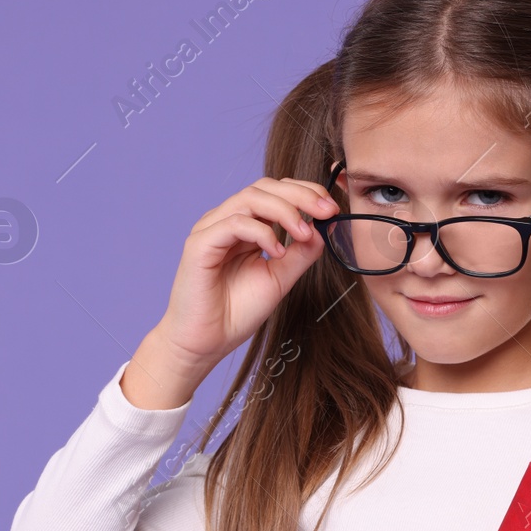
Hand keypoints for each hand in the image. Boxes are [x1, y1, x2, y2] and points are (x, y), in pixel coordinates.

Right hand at [156, 177, 337, 369]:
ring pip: (250, 198)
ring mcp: (211, 230)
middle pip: (264, 187)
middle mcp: (226, 221)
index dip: (305, 193)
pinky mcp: (200, 244)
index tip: (331, 209)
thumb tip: (322, 230)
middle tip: (326, 211)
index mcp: (244, 226)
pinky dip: (262, 232)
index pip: (275, 193)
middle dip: (300, 195)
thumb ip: (300, 254)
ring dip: (284, 210)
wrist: (206, 343)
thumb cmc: (235, 313)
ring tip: (304, 233)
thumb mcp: (279, 279)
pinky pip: (234, 223)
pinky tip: (277, 252)